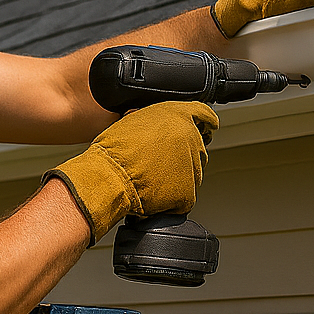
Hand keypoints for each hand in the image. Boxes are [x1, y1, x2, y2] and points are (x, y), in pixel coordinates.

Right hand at [44, 101, 219, 242]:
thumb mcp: (135, 120)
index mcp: (180, 116)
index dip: (204, 124)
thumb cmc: (113, 151)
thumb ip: (157, 120)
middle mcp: (191, 139)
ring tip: (151, 177)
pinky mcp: (189, 192)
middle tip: (158, 161)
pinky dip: (171, 197)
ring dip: (176, 175)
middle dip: (182, 154)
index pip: (206, 116)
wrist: (107, 179)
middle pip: (197, 147)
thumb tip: (160, 124)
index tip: (206, 129)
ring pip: (191, 172)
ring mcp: (193, 167)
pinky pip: (184, 195)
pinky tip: (153, 191)